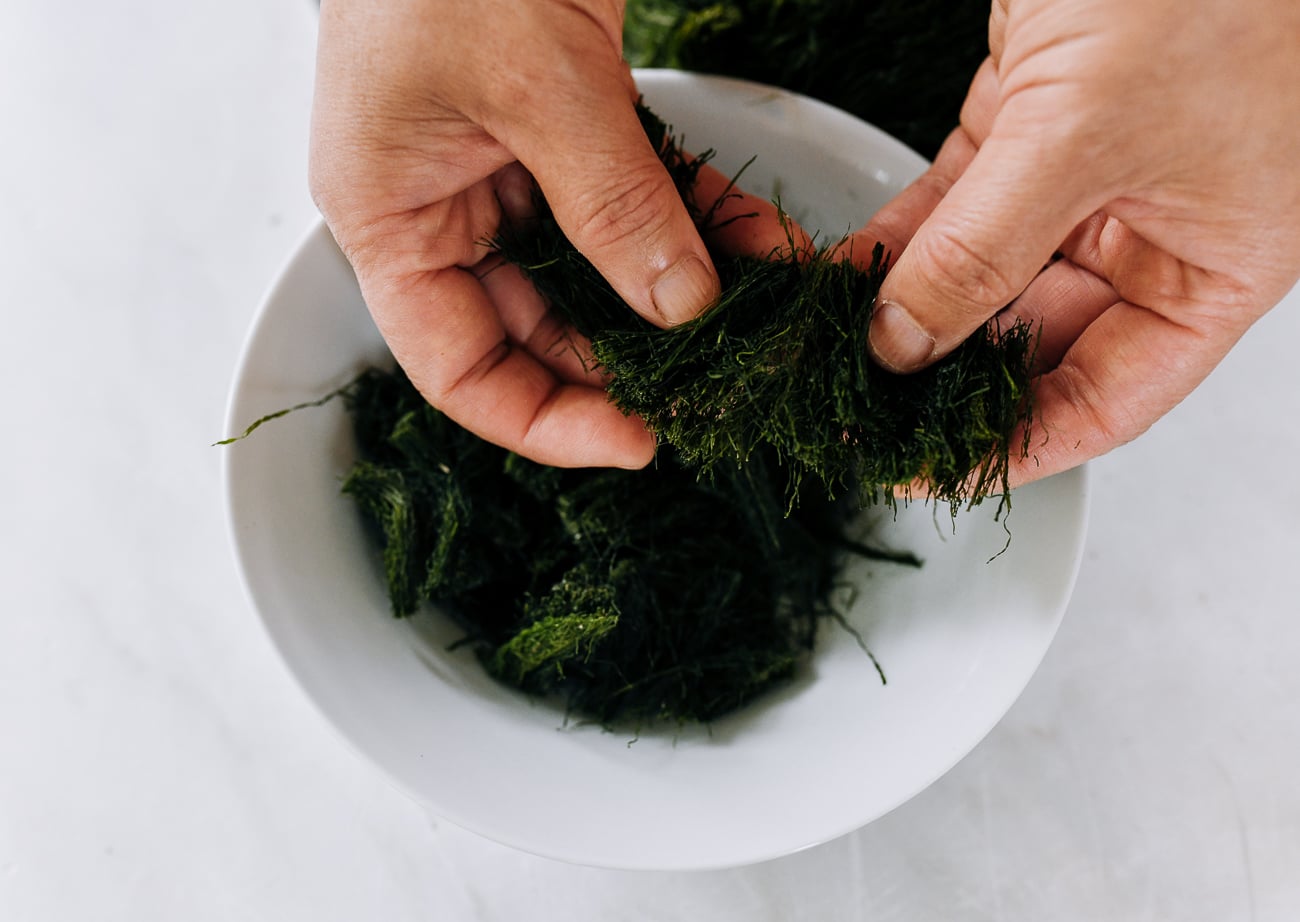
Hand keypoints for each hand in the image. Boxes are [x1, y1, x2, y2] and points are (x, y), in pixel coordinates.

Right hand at [310, 0, 789, 467]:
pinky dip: (693, 224)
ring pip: (595, 276)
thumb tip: (681, 308)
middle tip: (714, 387)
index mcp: (392, 220)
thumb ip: (611, 205)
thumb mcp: (536, 86)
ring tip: (756, 320)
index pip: (458, 371)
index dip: (543, 422)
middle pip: (535, 332)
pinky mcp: (564, 134)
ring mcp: (506, 174)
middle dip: (628, 361)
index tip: (635, 442)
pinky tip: (760, 245)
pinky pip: (632, 205)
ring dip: (675, 297)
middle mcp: (444, 212)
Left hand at [855, 0, 1299, 485]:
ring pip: (986, 280)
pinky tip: (840, 283)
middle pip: (1035, 345)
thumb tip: (902, 348)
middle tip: (852, 415)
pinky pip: (953, 210)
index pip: (1109, 398)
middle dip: (943, 382)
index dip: (1016, 445)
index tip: (924, 470)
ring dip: (908, 318)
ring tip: (828, 362)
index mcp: (1214, 263)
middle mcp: (1153, 231)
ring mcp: (1089, 178)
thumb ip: (984, 255)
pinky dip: (898, 246)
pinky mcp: (1031, 122)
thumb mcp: (1085, 135)